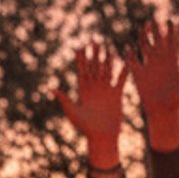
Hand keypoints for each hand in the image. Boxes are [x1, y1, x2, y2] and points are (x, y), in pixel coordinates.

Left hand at [54, 43, 125, 170]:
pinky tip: (125, 62)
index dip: (81, 58)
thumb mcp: (73, 112)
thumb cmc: (86, 127)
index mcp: (83, 90)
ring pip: (107, 71)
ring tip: (109, 48)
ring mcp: (106, 90)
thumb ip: (65, 100)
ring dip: (108, 60)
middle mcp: (94, 88)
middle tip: (95, 40)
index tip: (80, 46)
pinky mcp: (117, 95)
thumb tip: (52, 89)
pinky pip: (120, 80)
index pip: (82, 70)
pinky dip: (123, 72)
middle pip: (94, 67)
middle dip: (94, 54)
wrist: (102, 137)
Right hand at [127, 20, 178, 149]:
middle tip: (153, 20)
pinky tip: (129, 49)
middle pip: (157, 40)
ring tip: (141, 29)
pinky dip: (129, 55)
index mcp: (173, 61)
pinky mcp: (139, 74)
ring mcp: (149, 66)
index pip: (171, 41)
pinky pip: (132, 62)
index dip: (171, 30)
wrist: (163, 112)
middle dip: (155, 29)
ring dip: (143, 37)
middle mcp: (160, 61)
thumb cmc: (178, 99)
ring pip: (144, 46)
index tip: (170, 20)